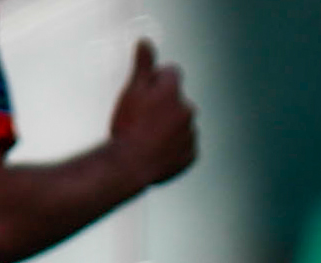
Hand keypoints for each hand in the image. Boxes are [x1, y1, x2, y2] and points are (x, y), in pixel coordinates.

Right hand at [108, 40, 195, 188]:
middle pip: (176, 99)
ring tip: (146, 135)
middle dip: (163, 103)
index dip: (154, 78)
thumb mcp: (131, 90)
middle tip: (141, 116)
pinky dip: (173, 146)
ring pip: (180, 123)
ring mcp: (191, 134)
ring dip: (168, 125)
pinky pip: (184, 145)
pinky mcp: (191, 155)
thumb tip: (146, 41)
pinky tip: (155, 149)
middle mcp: (188, 111)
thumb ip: (142, 65)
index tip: (143, 91)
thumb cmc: (128, 125)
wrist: (131, 164)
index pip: (171, 72)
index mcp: (174, 92)